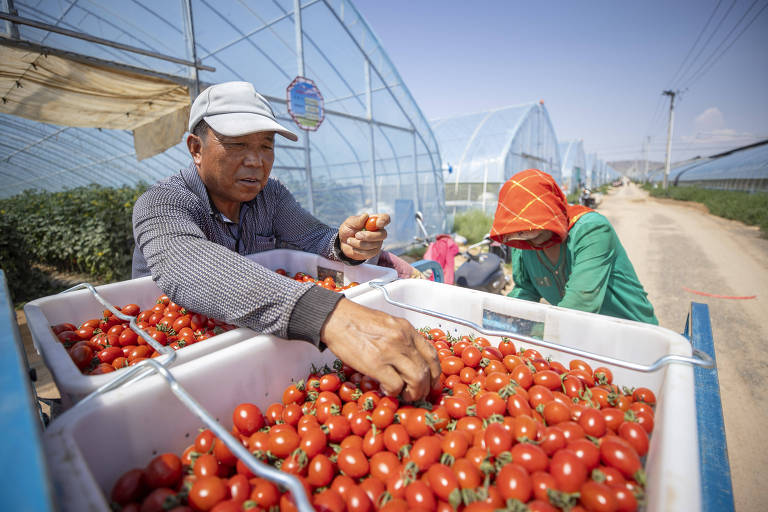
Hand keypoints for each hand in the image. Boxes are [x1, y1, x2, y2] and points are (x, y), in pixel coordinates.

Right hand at [320, 298, 439, 401]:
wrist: (336, 318)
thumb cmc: (358, 321)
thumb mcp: (387, 324)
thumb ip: (401, 338)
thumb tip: (408, 358)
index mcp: (407, 329)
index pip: (432, 354)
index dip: (435, 373)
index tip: (431, 382)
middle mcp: (403, 339)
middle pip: (427, 370)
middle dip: (425, 388)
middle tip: (417, 395)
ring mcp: (391, 351)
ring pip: (417, 379)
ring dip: (413, 393)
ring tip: (404, 396)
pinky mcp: (376, 363)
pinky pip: (395, 385)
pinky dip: (394, 392)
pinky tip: (387, 390)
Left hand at [339, 213, 389, 260]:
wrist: (342, 243)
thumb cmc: (348, 230)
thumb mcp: (349, 223)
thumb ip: (357, 220)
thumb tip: (366, 215)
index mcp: (374, 221)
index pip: (385, 218)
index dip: (384, 220)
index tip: (378, 223)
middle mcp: (379, 231)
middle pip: (383, 234)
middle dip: (369, 236)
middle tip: (356, 235)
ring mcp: (378, 242)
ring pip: (374, 244)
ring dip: (358, 243)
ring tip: (350, 240)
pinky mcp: (374, 252)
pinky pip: (369, 253)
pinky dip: (358, 250)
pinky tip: (353, 247)